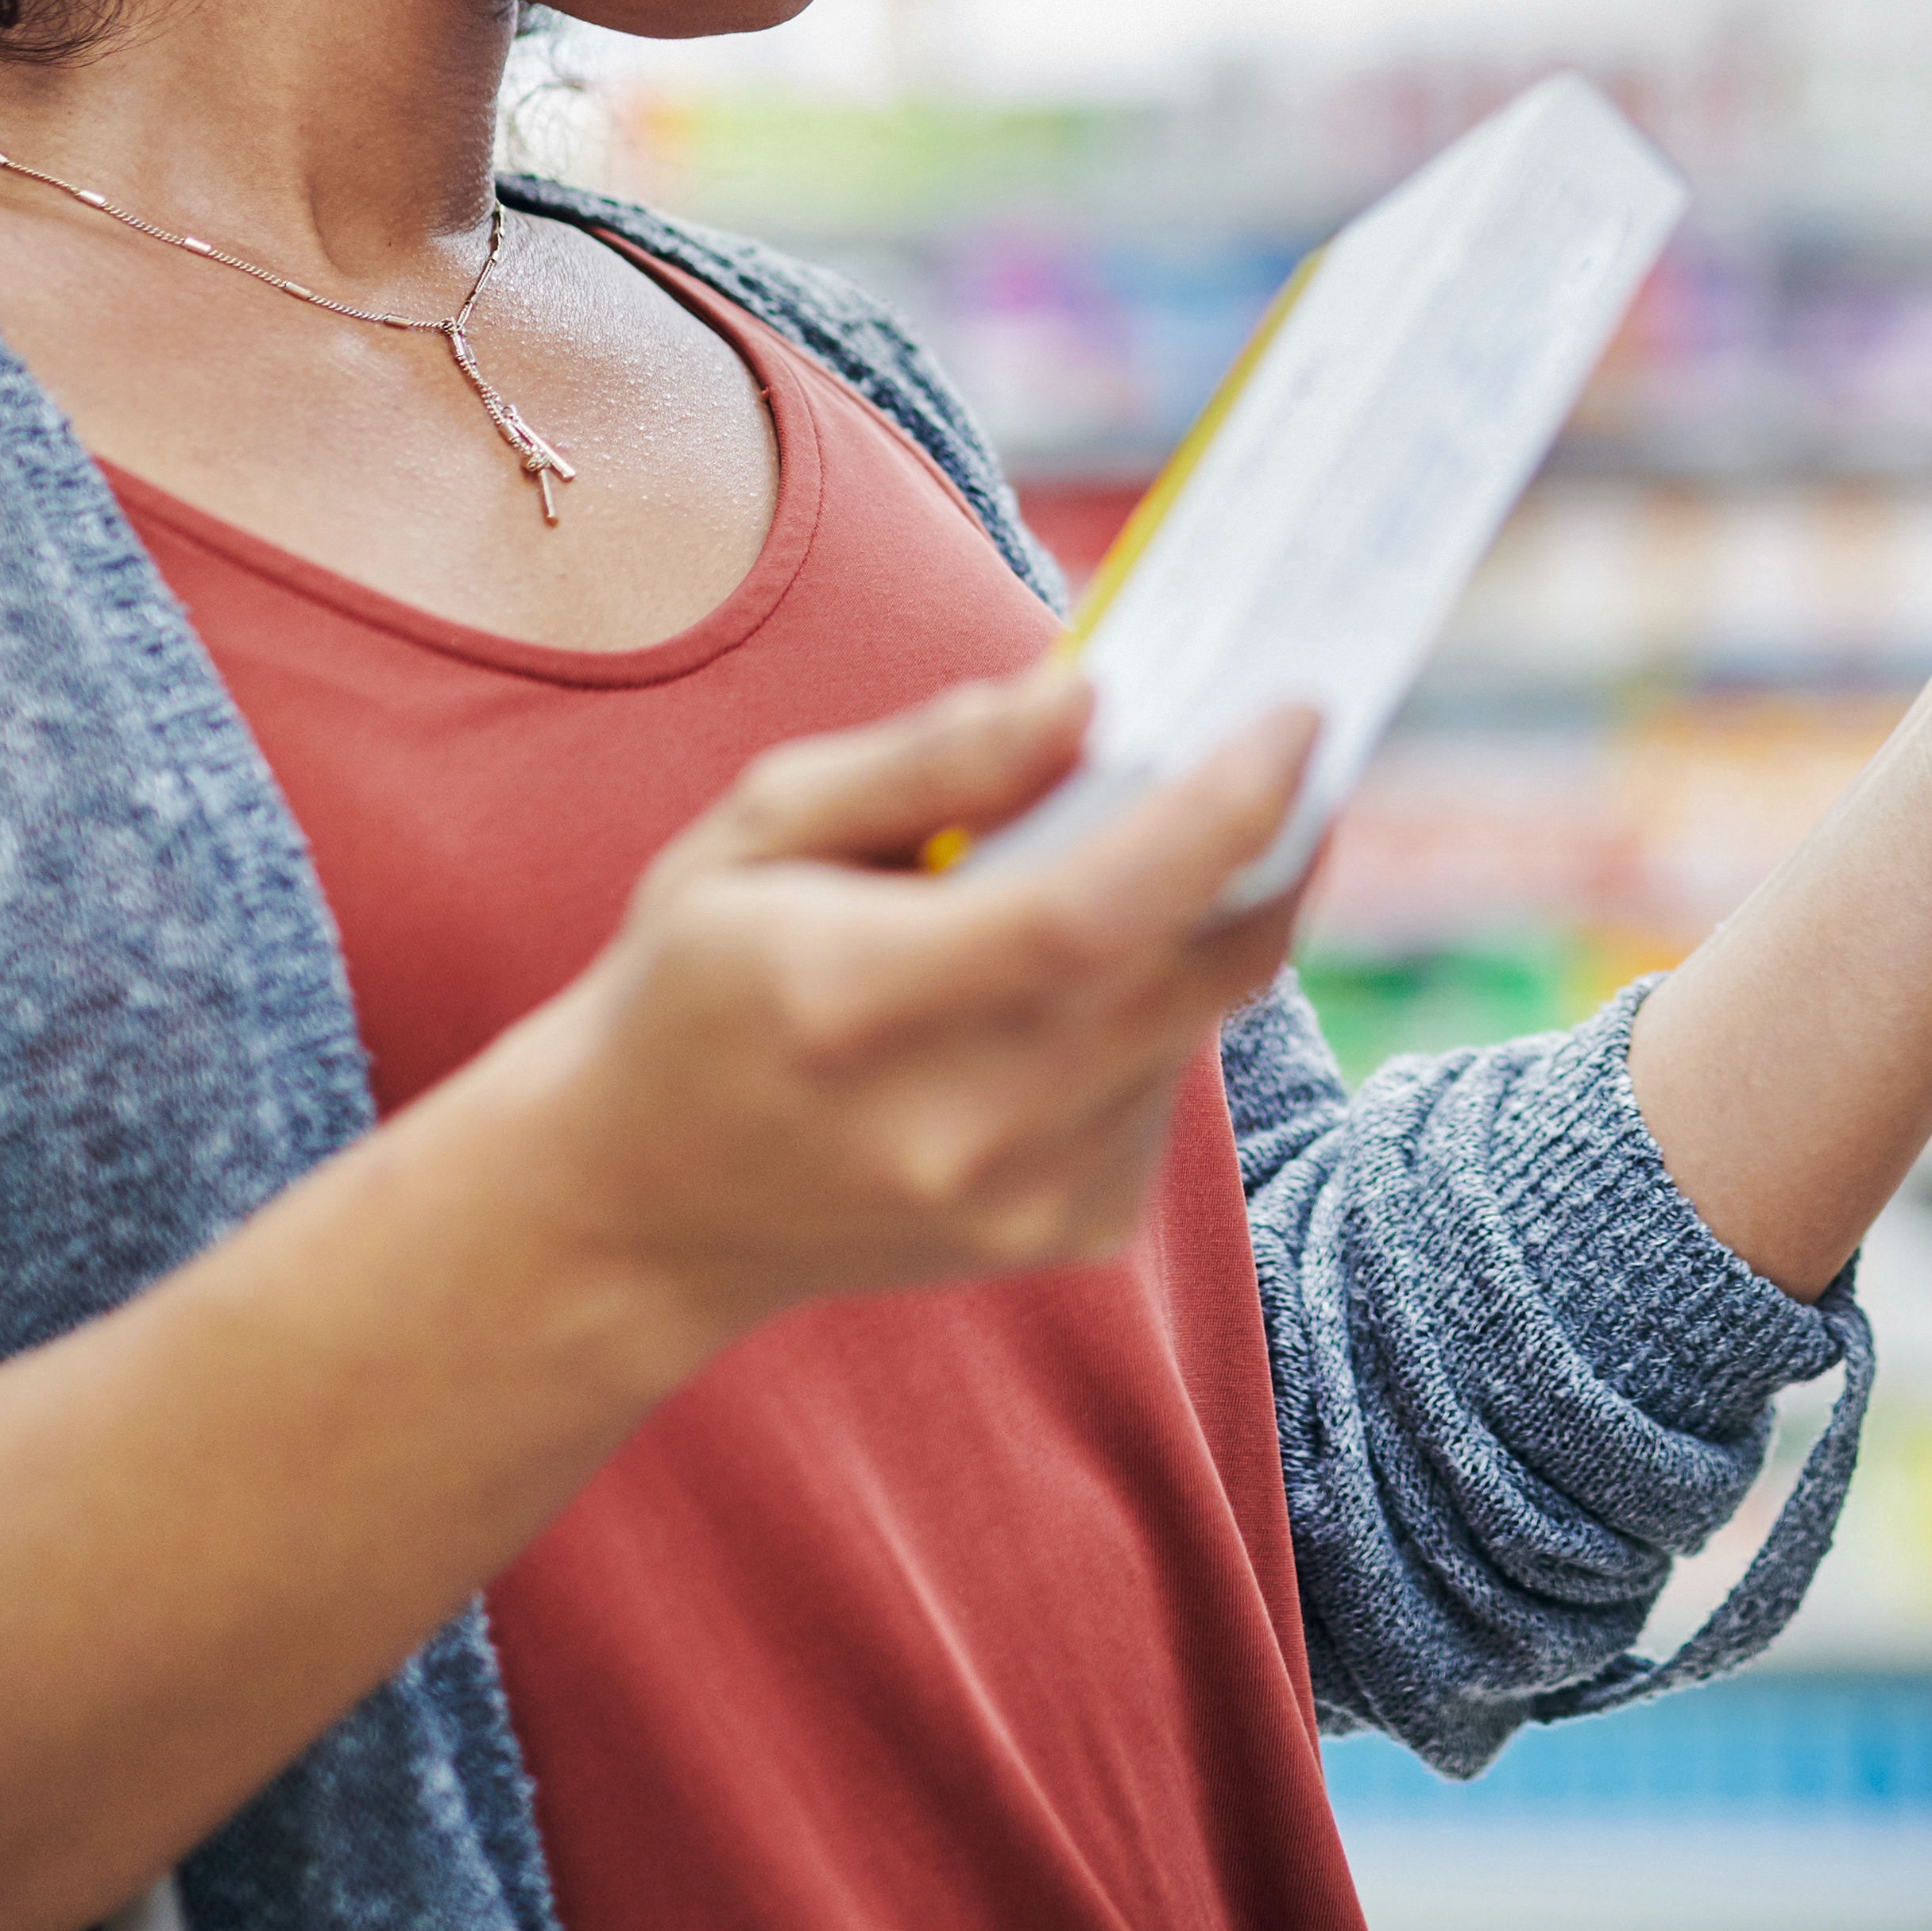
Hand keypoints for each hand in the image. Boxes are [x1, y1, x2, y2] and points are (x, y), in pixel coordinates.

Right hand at [505, 661, 1316, 1348]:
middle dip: (1272, 843)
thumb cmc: (693, 985)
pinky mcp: (1072, 1234)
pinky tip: (1077, 975)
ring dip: (1207, 915)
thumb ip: (932, 762)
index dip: (1216, 811)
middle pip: (1189, 968)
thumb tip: (1090, 696)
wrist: (636, 1211)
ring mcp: (1025, 1202)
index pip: (1088, 912)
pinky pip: (1172, 1079)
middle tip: (1288, 743)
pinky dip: (1160, 999)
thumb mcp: (760, 830)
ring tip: (1161, 836)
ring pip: (1196, 1018)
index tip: (1296, 712)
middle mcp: (958, 1127)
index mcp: (856, 1002)